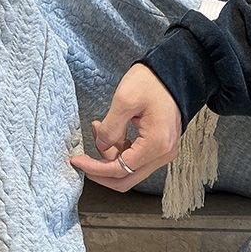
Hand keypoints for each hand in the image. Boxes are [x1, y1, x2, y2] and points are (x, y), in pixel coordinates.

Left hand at [70, 63, 180, 191]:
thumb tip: (100, 147)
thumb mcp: (125, 100)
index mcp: (156, 144)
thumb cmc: (152, 82)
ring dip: (110, 157)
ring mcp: (164, 151)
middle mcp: (163, 154)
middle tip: (83, 158)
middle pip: (126, 179)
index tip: (76, 160)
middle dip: (101, 171)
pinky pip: (136, 159)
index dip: (95, 168)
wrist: (174, 72)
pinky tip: (110, 133)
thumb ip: (110, 129)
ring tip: (98, 129)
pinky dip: (120, 151)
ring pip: (129, 170)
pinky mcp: (160, 146)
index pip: (120, 169)